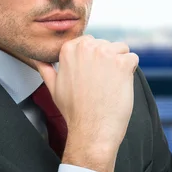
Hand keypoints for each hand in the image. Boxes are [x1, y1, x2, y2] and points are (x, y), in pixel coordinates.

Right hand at [32, 35, 138, 171]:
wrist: (91, 129)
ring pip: (121, 49)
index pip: (90, 42)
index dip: (94, 60)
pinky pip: (132, 58)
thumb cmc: (73, 110)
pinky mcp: (122, 63)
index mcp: (69, 49)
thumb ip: (46, 69)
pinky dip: (130, 72)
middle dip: (107, 61)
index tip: (91, 77)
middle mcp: (86, 46)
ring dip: (120, 64)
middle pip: (106, 44)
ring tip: (109, 85)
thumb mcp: (53, 87)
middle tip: (100, 84)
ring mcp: (105, 53)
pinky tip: (119, 86)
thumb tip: (38, 60)